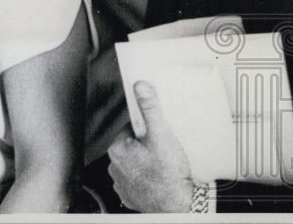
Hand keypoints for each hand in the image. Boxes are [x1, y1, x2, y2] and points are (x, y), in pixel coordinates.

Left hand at [106, 80, 193, 212]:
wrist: (178, 206)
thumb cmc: (169, 174)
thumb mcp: (161, 134)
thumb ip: (150, 108)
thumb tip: (140, 87)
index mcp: (117, 149)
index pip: (130, 130)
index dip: (146, 132)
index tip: (157, 138)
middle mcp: (114, 167)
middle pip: (132, 147)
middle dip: (146, 148)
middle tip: (163, 154)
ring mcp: (121, 184)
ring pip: (134, 165)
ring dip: (146, 164)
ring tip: (163, 168)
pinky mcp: (130, 197)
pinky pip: (137, 182)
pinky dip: (147, 180)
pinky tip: (159, 180)